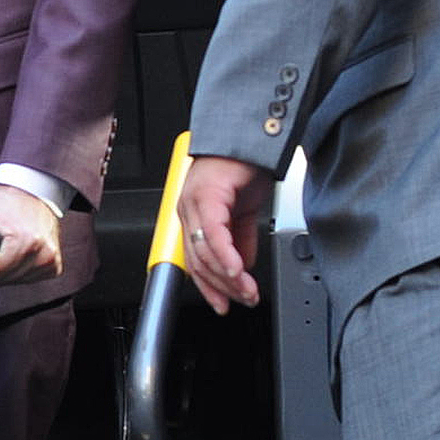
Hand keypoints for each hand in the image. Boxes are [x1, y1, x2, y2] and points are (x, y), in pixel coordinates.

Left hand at [0, 184, 63, 285]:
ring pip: (15, 281)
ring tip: (10, 242)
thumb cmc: (4, 201)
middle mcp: (43, 254)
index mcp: (25, 241)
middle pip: (4, 280)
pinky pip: (28, 279)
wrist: (31, 191)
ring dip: (8, 266)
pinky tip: (21, 249)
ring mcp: (51, 261)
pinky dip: (20, 268)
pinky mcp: (54, 266)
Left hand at [173, 153, 271, 312]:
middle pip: (199, 262)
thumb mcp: (244, 211)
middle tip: (244, 299)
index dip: (210, 286)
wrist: (251, 136)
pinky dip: (227, 257)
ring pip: (206, 252)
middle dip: (223, 287)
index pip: (196, 260)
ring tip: (248, 290)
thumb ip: (240, 238)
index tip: (224, 303)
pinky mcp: (206, 196)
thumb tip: (243, 264)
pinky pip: (214, 235)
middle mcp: (187, 210)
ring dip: (230, 278)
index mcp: (193, 215)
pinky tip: (238, 271)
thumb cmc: (244, 166)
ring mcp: (193, 203)